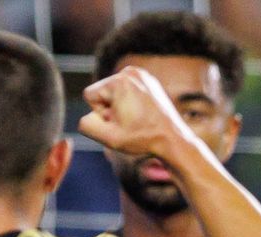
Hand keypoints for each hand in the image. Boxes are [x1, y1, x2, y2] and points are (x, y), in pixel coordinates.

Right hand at [78, 66, 193, 158]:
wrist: (173, 139)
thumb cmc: (142, 138)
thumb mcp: (109, 138)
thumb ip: (86, 125)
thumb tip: (87, 116)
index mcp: (119, 81)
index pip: (90, 95)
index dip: (99, 113)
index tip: (118, 122)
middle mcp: (131, 72)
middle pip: (103, 91)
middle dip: (110, 108)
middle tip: (130, 122)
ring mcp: (142, 74)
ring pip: (114, 91)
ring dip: (120, 106)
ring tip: (137, 119)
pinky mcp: (149, 80)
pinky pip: (128, 90)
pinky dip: (131, 102)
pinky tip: (143, 114)